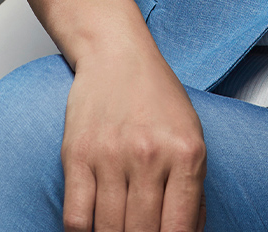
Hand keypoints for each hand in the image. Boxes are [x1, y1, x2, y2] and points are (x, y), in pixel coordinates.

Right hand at [59, 35, 206, 231]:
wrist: (117, 54)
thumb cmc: (157, 96)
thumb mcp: (191, 135)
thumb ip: (192, 189)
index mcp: (186, 152)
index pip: (178, 230)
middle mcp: (149, 155)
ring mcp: (110, 156)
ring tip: (118, 230)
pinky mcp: (76, 155)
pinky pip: (76, 219)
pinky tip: (94, 223)